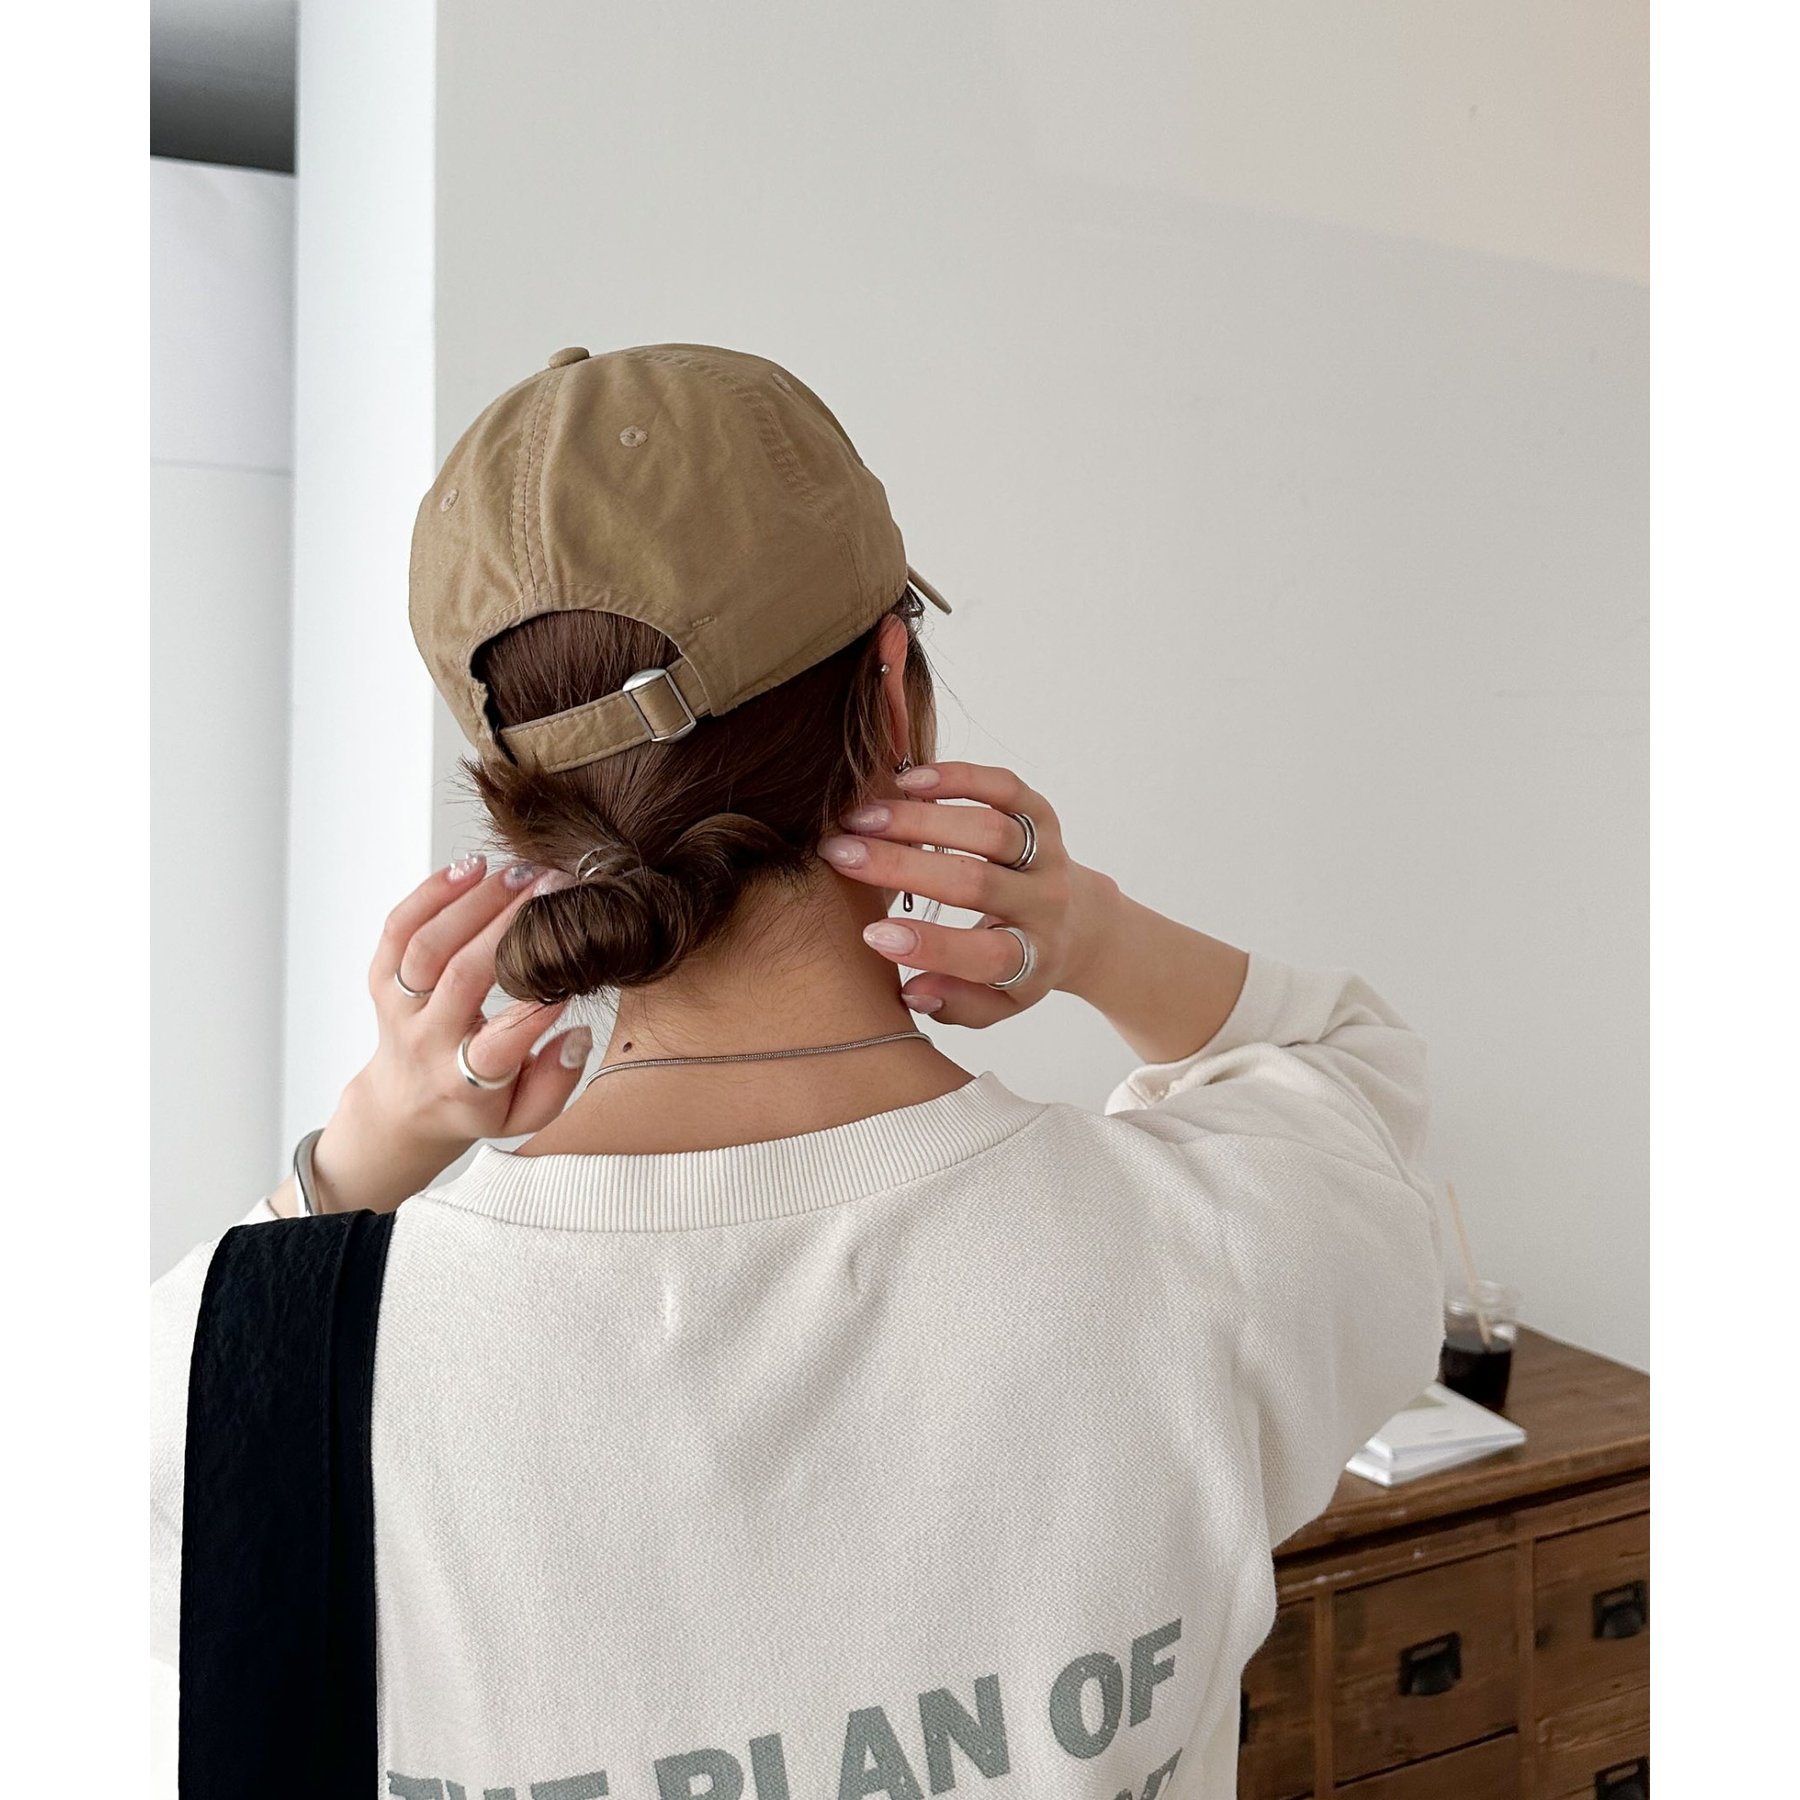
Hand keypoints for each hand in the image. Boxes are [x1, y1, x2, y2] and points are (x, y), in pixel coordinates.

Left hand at [279, 856, 591, 1214]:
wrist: (403, 1106)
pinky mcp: (382, 979)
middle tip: (552, 889)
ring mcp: (398, 1006)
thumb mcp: (523, 1117)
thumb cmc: (474, 1105)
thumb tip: (577, 1036)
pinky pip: (396, 928)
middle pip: (460, 976)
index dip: (536, 1007)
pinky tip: (470, 869)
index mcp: (466, 1081)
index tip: (572, 972)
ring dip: (471, 901)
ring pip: (424, 945)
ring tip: (516, 873)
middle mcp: (426, 1041)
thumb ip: (555, 1083)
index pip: (500, 1043)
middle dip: (508, 926)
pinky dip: (430, 893)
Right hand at [819, 760, 1120, 1028]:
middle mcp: (1045, 904)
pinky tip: (908, 781)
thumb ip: (955, 1005)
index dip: (930, 947)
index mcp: (1032, 958)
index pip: (985, 955)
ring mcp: (1047, 854)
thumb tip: (912, 992)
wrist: (1078, 922)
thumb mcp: (994, 1002)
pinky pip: (1004, 788)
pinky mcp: (1042, 814)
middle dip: (902, 866)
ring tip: (861, 818)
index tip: (871, 935)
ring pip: (988, 830)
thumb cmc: (1016, 965)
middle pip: (976, 882)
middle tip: (839, 854)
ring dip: (919, 819)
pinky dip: (958, 778)